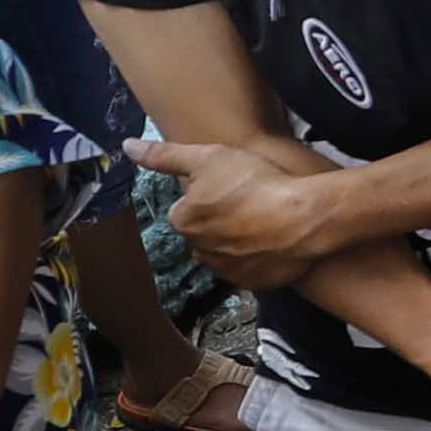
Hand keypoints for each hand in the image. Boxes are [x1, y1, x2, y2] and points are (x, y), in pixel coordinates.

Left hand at [129, 126, 362, 291]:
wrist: (302, 218)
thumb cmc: (255, 182)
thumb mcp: (208, 157)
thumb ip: (164, 155)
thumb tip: (127, 147)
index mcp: (183, 221)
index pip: (188, 207)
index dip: (210, 193)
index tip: (232, 185)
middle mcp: (198, 250)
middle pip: (206, 230)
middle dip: (221, 219)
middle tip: (249, 200)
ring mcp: (226, 270)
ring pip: (225, 251)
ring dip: (238, 239)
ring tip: (265, 219)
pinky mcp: (252, 283)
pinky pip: (248, 269)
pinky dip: (257, 257)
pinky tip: (273, 239)